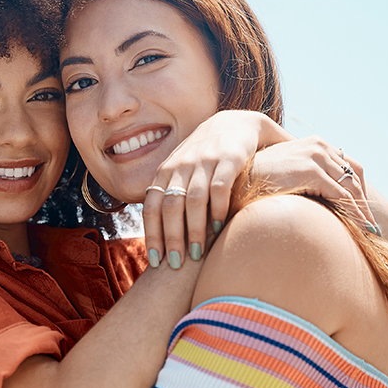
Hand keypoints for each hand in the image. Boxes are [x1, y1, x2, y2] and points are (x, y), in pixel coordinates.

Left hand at [142, 110, 290, 267]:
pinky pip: (219, 188)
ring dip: (194, 230)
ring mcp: (204, 160)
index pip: (152, 206)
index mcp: (166, 171)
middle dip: (171, 238)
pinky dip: (217, 210)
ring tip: (197, 254)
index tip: (156, 259)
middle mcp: (181, 165)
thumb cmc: (205, 158)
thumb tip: (158, 235)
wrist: (236, 123)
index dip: (152, 234)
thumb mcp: (183, 172)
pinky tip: (219, 229)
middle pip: (170, 207)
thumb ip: (171, 196)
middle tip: (176, 264)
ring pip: (193, 201)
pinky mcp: (228, 158)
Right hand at [251, 136, 374, 225]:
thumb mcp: (287, 173)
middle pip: (354, 174)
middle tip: (371, 226)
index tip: (364, 211)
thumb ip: (306, 177)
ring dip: (361, 210)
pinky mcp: (310, 171)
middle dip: (364, 201)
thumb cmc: (257, 182)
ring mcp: (315, 156)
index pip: (349, 165)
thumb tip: (323, 196)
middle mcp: (318, 145)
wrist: (236, 182)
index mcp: (314, 143)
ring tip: (368, 231)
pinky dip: (353, 213)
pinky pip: (341, 196)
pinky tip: (357, 227)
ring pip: (351, 186)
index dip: (359, 189)